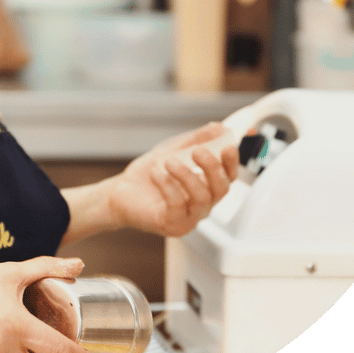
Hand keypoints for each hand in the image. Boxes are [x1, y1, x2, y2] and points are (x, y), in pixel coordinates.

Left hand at [107, 122, 238, 237]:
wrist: (121, 193)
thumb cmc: (149, 176)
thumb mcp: (174, 152)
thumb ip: (195, 141)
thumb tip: (218, 127)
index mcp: (206, 187)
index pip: (229, 177)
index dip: (233, 162)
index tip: (229, 146)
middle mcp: (202, 205)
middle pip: (221, 189)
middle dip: (212, 167)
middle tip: (197, 151)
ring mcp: (189, 218)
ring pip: (201, 198)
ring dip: (187, 175)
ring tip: (170, 161)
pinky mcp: (172, 225)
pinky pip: (177, 205)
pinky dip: (167, 185)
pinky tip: (156, 173)